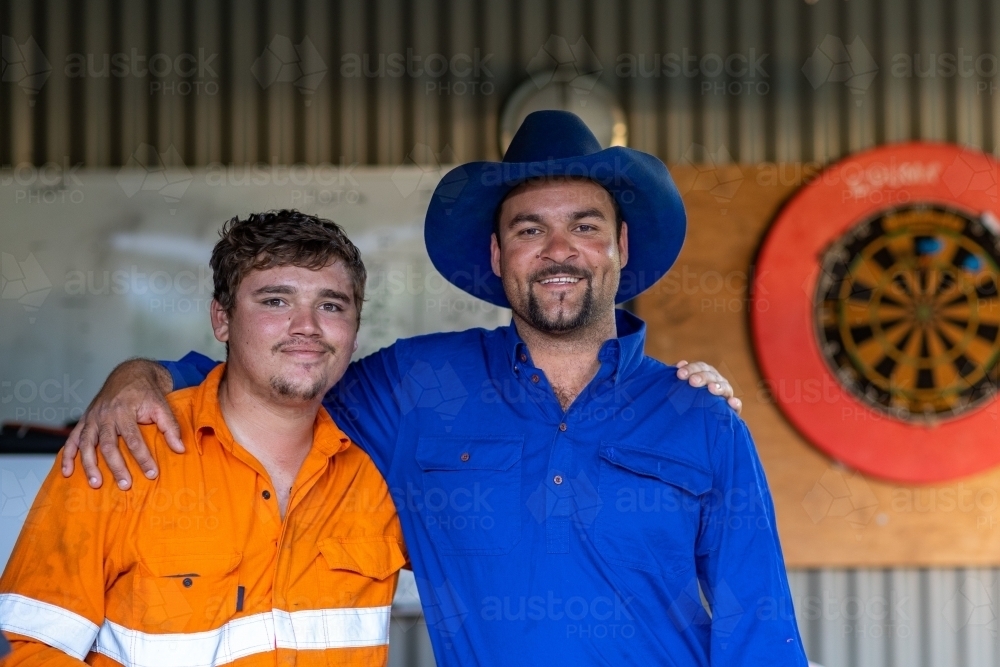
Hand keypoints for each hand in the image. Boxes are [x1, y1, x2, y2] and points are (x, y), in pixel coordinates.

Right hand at [61, 359, 181, 488]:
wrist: (129, 374)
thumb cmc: (146, 392)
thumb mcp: (162, 405)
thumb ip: (170, 427)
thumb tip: (180, 449)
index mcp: (124, 411)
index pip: (134, 440)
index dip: (143, 458)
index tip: (152, 474)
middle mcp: (105, 415)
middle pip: (108, 445)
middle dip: (116, 467)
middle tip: (125, 485)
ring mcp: (92, 418)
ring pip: (87, 444)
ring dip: (89, 465)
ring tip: (96, 483)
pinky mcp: (84, 420)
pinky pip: (72, 439)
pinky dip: (68, 456)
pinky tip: (67, 472)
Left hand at [675, 360, 741, 414]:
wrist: (695, 422)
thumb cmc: (686, 400)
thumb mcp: (682, 387)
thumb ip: (682, 375)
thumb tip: (679, 364)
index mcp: (706, 374)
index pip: (700, 367)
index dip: (691, 368)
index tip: (679, 373)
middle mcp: (717, 382)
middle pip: (711, 375)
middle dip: (701, 377)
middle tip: (692, 381)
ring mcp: (725, 395)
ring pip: (724, 387)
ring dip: (718, 387)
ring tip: (711, 388)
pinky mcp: (731, 410)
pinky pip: (736, 407)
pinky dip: (735, 404)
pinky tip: (732, 402)